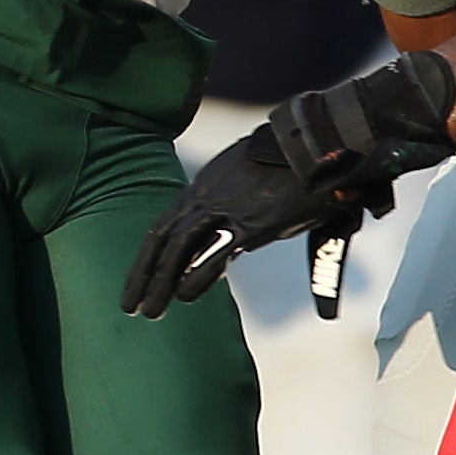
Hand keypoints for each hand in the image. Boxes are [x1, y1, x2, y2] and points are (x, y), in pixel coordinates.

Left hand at [123, 55, 455, 319]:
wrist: (325, 142)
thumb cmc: (304, 163)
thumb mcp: (271, 189)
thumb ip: (261, 219)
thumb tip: (254, 248)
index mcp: (210, 180)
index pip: (169, 220)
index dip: (152, 251)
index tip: (142, 274)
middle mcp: (209, 191)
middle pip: (162, 235)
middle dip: (143, 272)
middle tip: (129, 304)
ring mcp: (226, 206)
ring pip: (177, 247)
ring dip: (158, 282)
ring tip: (146, 312)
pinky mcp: (250, 222)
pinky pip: (211, 255)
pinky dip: (193, 278)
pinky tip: (182, 299)